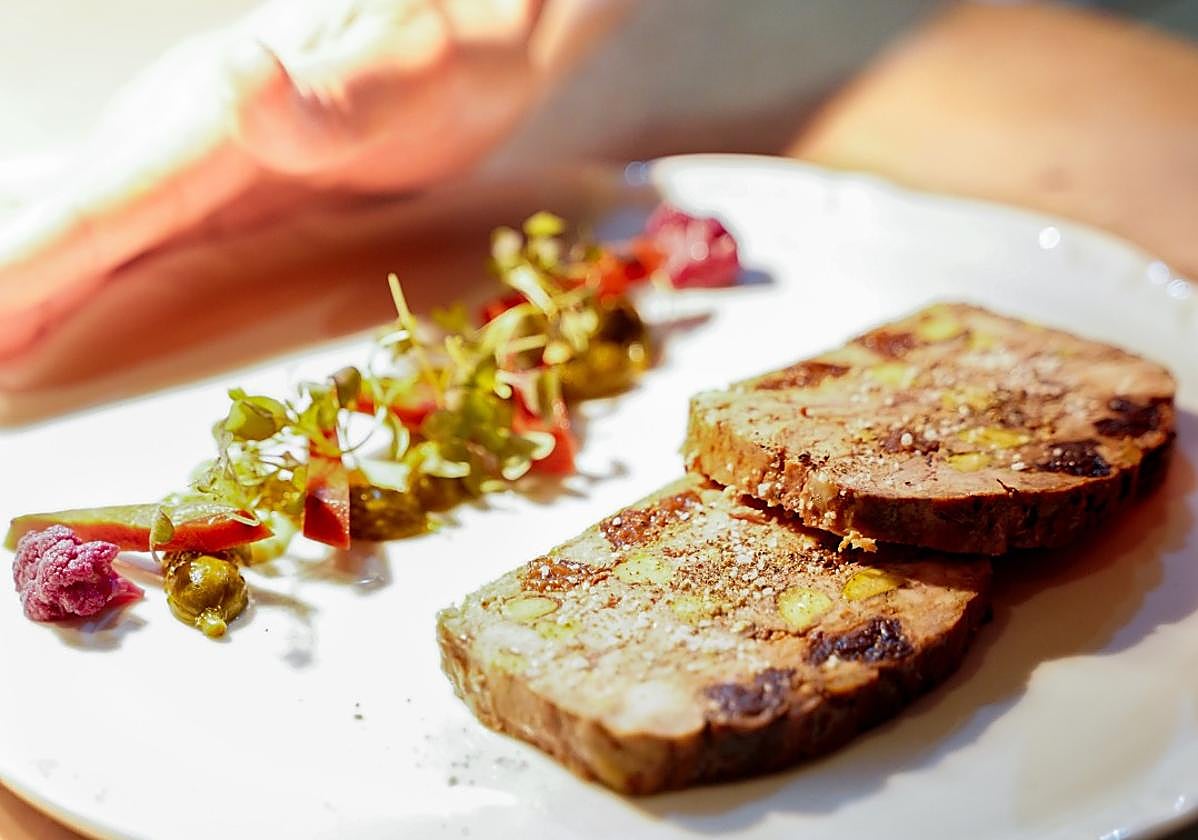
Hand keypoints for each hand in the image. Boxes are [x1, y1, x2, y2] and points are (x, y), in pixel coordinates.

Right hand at [0, 0, 624, 380]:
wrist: (478, 27)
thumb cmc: (457, 49)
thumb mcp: (414, 69)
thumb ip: (334, 96)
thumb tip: (240, 80)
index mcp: (219, 111)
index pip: (102, 205)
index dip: (29, 271)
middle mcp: (189, 129)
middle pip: (73, 224)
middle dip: (9, 292)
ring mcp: (202, 155)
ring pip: (92, 232)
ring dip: (31, 288)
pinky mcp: (226, 179)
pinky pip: (135, 236)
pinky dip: (83, 274)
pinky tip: (55, 303)